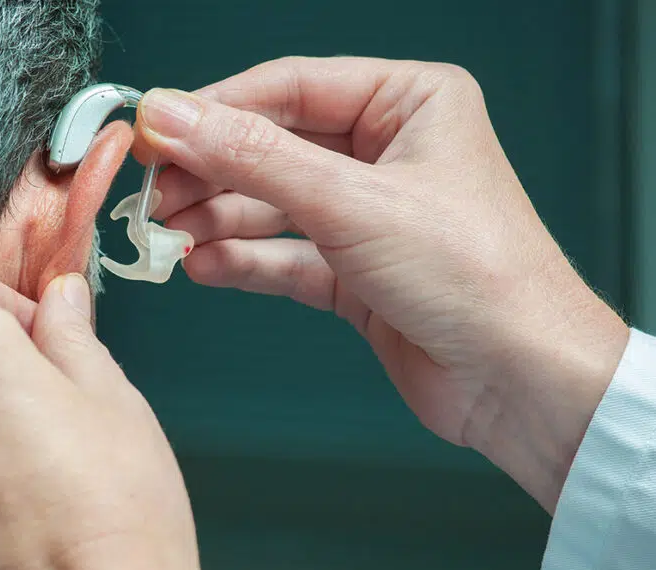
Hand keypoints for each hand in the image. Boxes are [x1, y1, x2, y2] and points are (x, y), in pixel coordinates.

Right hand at [135, 56, 628, 511]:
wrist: (520, 381)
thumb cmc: (475, 275)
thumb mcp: (351, 202)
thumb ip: (252, 157)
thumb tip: (170, 115)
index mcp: (408, 103)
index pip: (288, 88)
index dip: (213, 110)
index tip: (152, 132)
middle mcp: (387, 153)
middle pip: (272, 147)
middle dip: (208, 172)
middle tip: (149, 193)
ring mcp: (368, 215)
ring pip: (271, 205)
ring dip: (215, 220)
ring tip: (163, 236)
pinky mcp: (355, 274)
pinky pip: (283, 256)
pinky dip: (241, 261)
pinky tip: (200, 266)